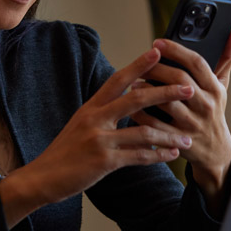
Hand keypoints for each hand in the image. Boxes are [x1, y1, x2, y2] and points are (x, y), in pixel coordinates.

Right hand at [0, 47, 194, 221]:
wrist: (42, 177)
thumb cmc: (65, 151)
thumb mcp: (81, 124)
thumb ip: (102, 112)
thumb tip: (125, 99)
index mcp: (91, 107)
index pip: (117, 79)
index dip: (138, 64)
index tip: (158, 52)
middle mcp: (95, 118)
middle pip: (136, 99)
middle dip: (166, 93)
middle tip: (188, 89)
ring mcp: (99, 139)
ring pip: (144, 131)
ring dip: (169, 135)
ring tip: (187, 137)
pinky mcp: (103, 161)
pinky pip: (138, 156)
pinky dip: (158, 156)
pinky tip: (172, 155)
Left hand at [131, 28, 230, 213]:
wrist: (215, 151)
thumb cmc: (214, 111)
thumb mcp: (222, 86)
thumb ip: (226, 58)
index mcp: (215, 89)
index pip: (197, 63)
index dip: (176, 50)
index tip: (157, 42)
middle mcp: (206, 105)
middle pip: (180, 80)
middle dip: (157, 68)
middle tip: (142, 63)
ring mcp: (193, 124)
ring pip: (167, 102)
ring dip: (147, 90)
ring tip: (134, 81)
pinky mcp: (179, 140)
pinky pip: (156, 125)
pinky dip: (142, 114)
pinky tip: (132, 105)